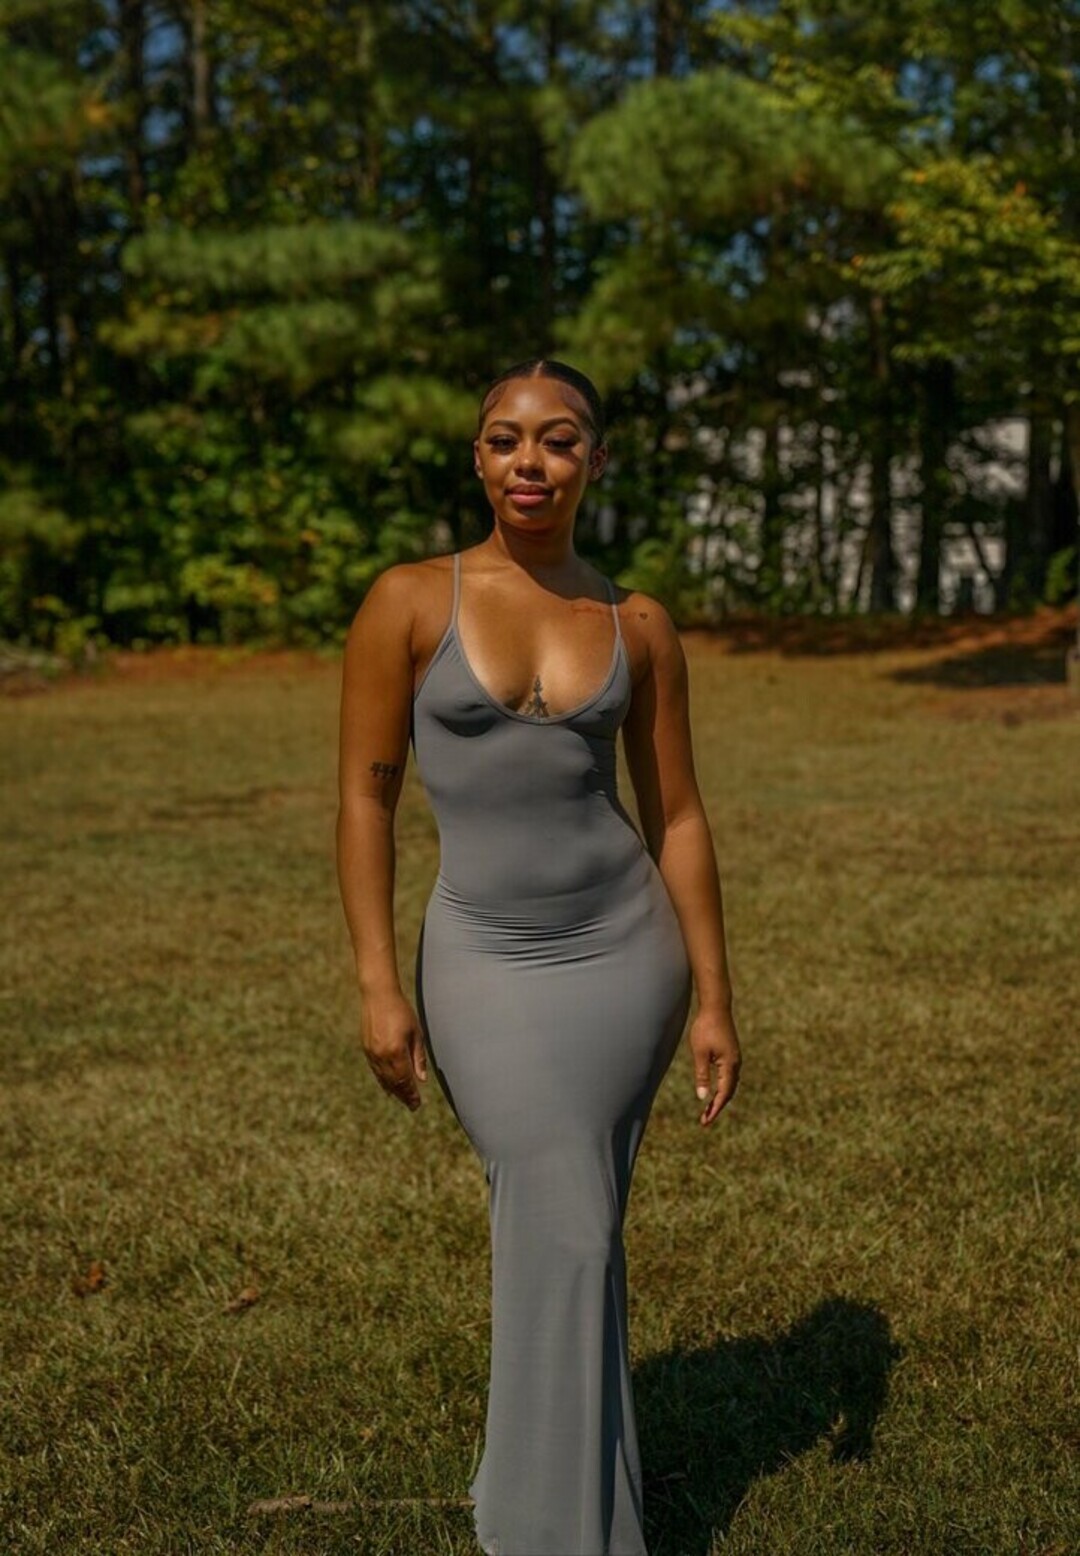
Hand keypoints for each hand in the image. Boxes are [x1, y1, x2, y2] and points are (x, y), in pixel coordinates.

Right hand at [359, 991, 428, 1110]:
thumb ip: (418, 1058)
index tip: (416, 1104)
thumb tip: (422, 1079)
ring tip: (402, 1099)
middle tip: (411, 1106)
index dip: (411, 1094)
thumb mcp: (416, 1033)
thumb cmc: (401, 1012)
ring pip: (383, 1078)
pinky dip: (383, 1080)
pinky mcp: (366, 1049)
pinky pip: (375, 1071)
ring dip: (393, 1090)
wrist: (378, 996)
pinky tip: (388, 1086)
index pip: (405, 1080)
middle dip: (403, 1095)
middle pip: (393, 1082)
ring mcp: (372, 1053)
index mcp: (396, 1052)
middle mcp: (382, 1056)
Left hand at [688, 1004, 740, 1127]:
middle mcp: (735, 1064)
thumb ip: (702, 1074)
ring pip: (730, 1084)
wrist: (716, 1007)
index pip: (724, 1094)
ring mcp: (735, 1058)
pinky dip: (723, 1087)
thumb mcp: (700, 1052)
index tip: (705, 1121)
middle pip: (729, 1092)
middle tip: (705, 1120)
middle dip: (717, 1106)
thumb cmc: (705, 1028)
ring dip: (720, 1098)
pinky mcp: (731, 1053)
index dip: (715, 1109)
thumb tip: (702, 1097)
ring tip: (708, 1109)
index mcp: (729, 1065)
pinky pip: (729, 1076)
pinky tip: (715, 1090)